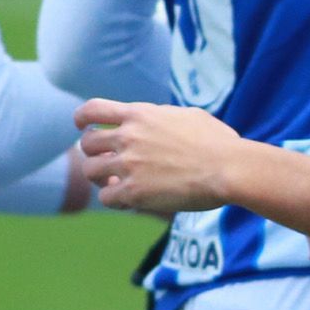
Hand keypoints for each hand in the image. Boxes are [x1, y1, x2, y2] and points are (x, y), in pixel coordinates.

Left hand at [76, 99, 244, 214]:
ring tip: (114, 181)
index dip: (82, 119)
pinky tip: (126, 198)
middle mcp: (129, 137)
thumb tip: (158, 117)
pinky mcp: (135, 192)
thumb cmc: (217, 142)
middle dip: (93, 153)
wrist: (228, 168)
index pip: (93, 110)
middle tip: (106, 161)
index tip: (83, 126)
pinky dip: (113, 198)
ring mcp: (129, 165)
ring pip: (90, 170)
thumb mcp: (188, 115)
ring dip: (99, 177)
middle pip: (87, 143)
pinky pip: (105, 196)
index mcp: (140, 115)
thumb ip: (163, 116)